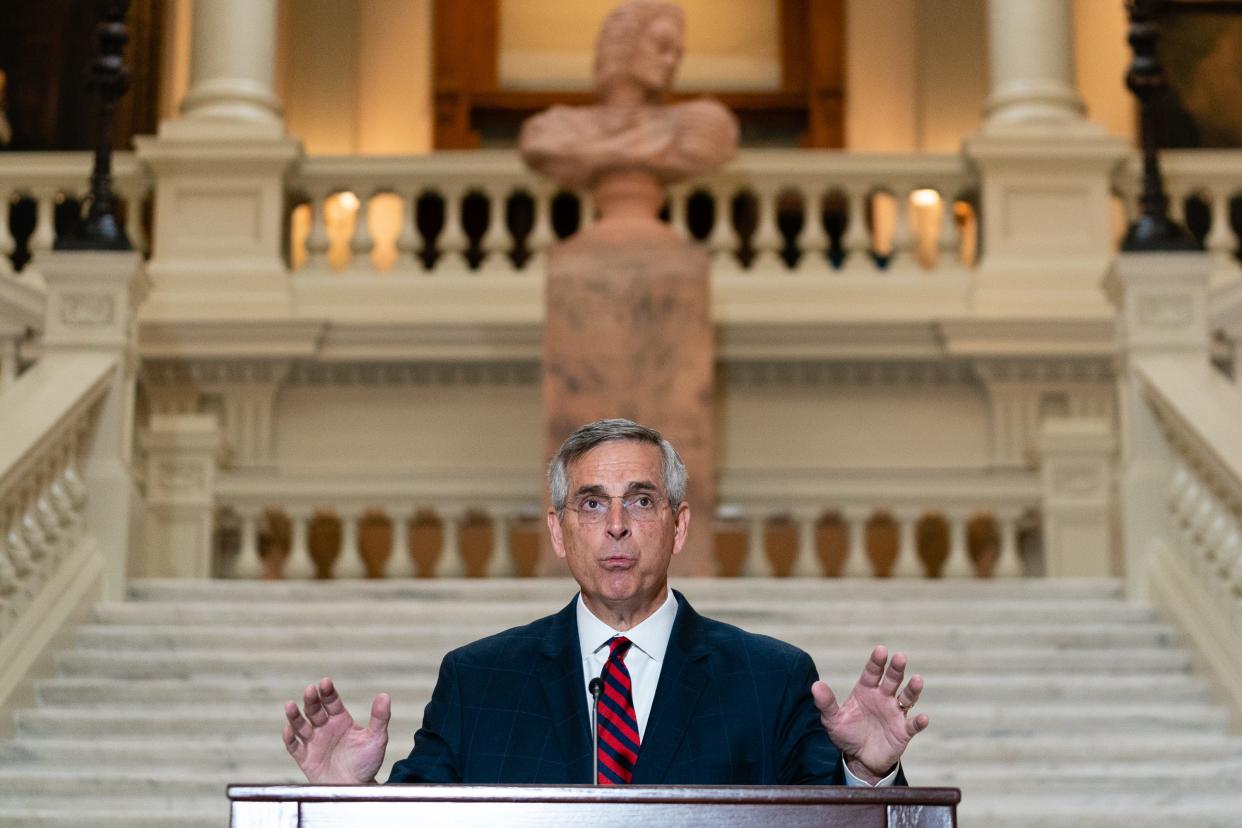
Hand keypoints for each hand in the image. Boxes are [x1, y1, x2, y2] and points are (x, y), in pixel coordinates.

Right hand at [283, 678, 390, 783]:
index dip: (328, 692)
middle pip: (314, 710)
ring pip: (301, 726)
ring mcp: (314, 742)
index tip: (325, 682)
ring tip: (290, 706)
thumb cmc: (367, 763)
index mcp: (341, 720)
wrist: (357, 788)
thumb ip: (379, 718)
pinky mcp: (305, 758)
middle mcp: (325, 728)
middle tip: (310, 690)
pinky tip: (288, 730)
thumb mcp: (376, 739)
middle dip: (311, 700)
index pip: (332, 702)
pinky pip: (295, 747)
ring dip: (295, 716)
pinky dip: (290, 739)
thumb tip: (384, 695)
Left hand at [811, 645, 927, 782]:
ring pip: (907, 698)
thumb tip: (815, 685)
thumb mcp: (832, 719)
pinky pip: (913, 725)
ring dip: (913, 689)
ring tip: (917, 680)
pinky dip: (919, 722)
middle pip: (892, 680)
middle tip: (900, 657)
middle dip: (896, 669)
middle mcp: (883, 698)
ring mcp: (895, 713)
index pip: (872, 672)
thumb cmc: (847, 734)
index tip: (881, 650)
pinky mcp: (903, 731)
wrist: (859, 759)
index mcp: (866, 690)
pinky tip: (923, 718)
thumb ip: (826, 703)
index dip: (877, 661)